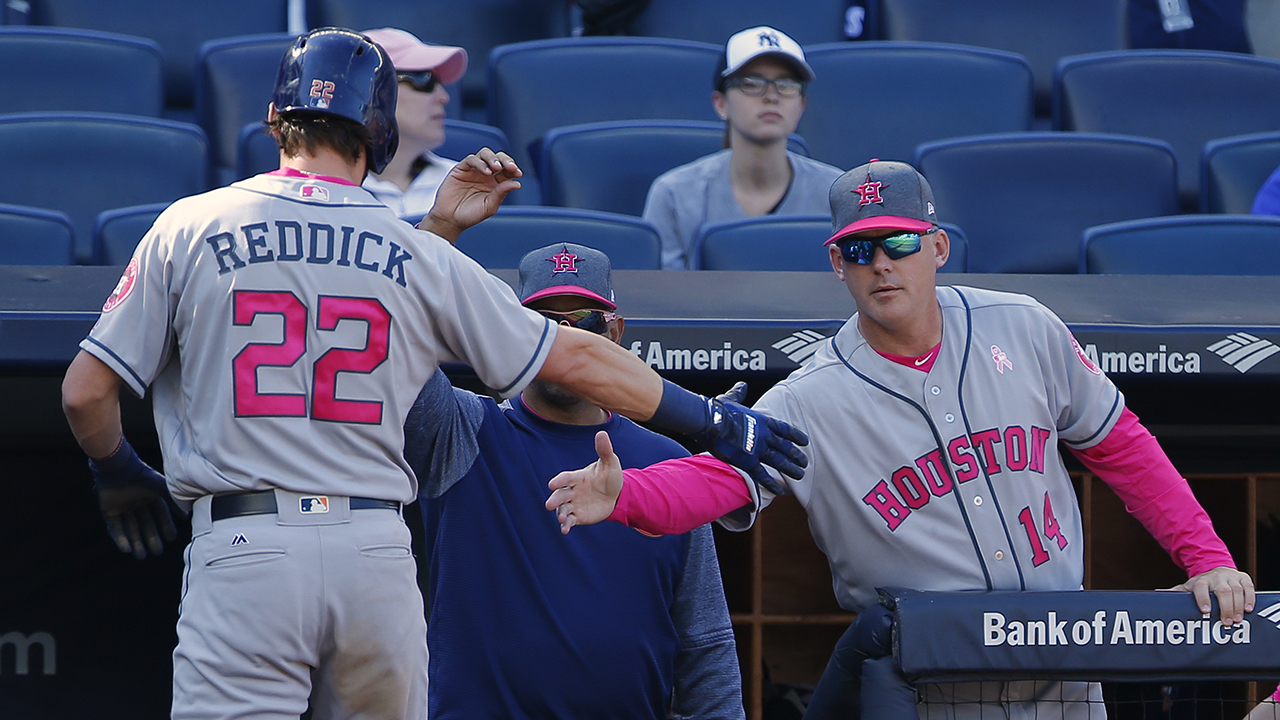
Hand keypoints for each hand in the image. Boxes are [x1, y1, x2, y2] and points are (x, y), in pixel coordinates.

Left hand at [90, 437, 176, 558]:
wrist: (118, 468)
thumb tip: (187, 516)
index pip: (160, 514)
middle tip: (157, 552)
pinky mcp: (108, 510)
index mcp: (150, 495)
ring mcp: (121, 507)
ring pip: (130, 528)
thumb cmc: (142, 476)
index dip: (165, 526)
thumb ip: (174, 502)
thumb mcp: (162, 488)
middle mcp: (136, 502)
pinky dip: (119, 538)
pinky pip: (115, 527)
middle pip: (145, 524)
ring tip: (141, 557)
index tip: (171, 539)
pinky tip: (126, 549)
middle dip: (151, 538)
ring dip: (135, 542)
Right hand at [417, 148, 521, 241]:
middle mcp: (486, 175)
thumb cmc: (470, 215)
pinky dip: (479, 163)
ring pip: (485, 154)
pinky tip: (485, 172)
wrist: (451, 219)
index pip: (507, 170)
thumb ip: (501, 193)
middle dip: (506, 160)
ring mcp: (473, 170)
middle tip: (510, 167)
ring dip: (493, 158)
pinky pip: (471, 159)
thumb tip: (517, 183)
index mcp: (496, 183)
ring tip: (496, 168)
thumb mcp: (490, 206)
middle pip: (498, 158)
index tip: (517, 173)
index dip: (513, 169)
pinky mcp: (461, 169)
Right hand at [545, 431, 622, 534]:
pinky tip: (565, 530)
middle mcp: (572, 491)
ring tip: (562, 520)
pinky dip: (566, 526)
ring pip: (562, 509)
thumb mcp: (610, 463)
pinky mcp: (578, 516)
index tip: (552, 484)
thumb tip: (601, 433)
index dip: (559, 481)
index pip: (566, 478)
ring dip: (560, 514)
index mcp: (577, 477)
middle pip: (560, 495)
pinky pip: (570, 521)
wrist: (616, 495)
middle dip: (555, 500)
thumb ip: (604, 450)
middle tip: (549, 505)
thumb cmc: (610, 476)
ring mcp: (574, 504)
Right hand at [690, 382, 808, 496]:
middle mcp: (764, 435)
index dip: (796, 436)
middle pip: (785, 447)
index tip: (805, 442)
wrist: (710, 421)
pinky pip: (762, 475)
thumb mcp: (731, 399)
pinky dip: (771, 483)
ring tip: (800, 475)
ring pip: (779, 461)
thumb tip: (742, 385)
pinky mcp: (748, 462)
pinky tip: (779, 490)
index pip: (784, 429)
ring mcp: (758, 449)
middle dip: (796, 455)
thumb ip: (739, 394)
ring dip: (790, 469)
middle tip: (805, 462)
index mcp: (762, 420)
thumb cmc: (717, 410)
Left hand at [1167, 565, 1254, 625]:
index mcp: (1201, 581)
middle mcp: (1216, 578)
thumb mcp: (1189, 587)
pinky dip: (1249, 598)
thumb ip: (1176, 592)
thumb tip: (1158, 594)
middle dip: (1225, 607)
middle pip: (1223, 591)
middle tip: (1226, 622)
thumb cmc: (1202, 584)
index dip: (1203, 599)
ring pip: (1236, 590)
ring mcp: (1230, 577)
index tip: (1205, 611)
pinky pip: (1249, 587)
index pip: (1200, 588)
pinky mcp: (1243, 578)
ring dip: (1238, 606)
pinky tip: (1248, 609)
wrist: (1218, 570)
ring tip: (1237, 620)